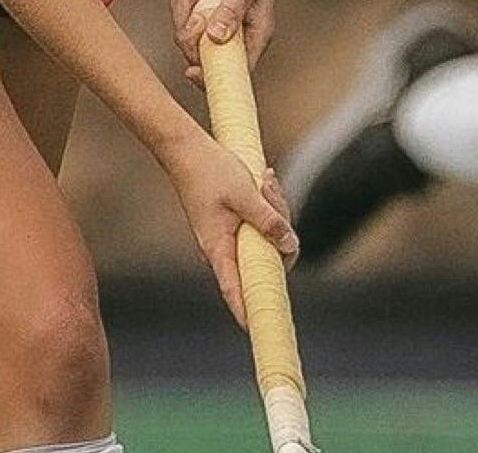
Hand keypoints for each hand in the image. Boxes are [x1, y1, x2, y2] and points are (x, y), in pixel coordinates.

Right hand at [162, 125, 299, 327]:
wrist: (187, 149)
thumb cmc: (211, 171)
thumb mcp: (245, 194)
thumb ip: (268, 220)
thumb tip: (290, 246)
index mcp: (219, 247)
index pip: (235, 289)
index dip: (247, 310)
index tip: (258, 328)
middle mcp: (223, 247)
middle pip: (263, 257)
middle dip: (280, 230)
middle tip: (271, 191)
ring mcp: (227, 234)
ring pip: (265, 236)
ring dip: (274, 209)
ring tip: (265, 179)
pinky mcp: (232, 221)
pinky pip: (260, 221)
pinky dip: (267, 204)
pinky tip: (265, 180)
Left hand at [172, 0, 279, 83]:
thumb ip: (230, 12)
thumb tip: (216, 38)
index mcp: (255, 33)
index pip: (236, 70)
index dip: (212, 75)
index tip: (192, 71)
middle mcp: (236, 32)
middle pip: (202, 54)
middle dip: (190, 31)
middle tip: (197, 10)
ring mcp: (217, 21)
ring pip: (187, 34)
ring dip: (184, 7)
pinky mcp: (204, 9)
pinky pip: (181, 15)